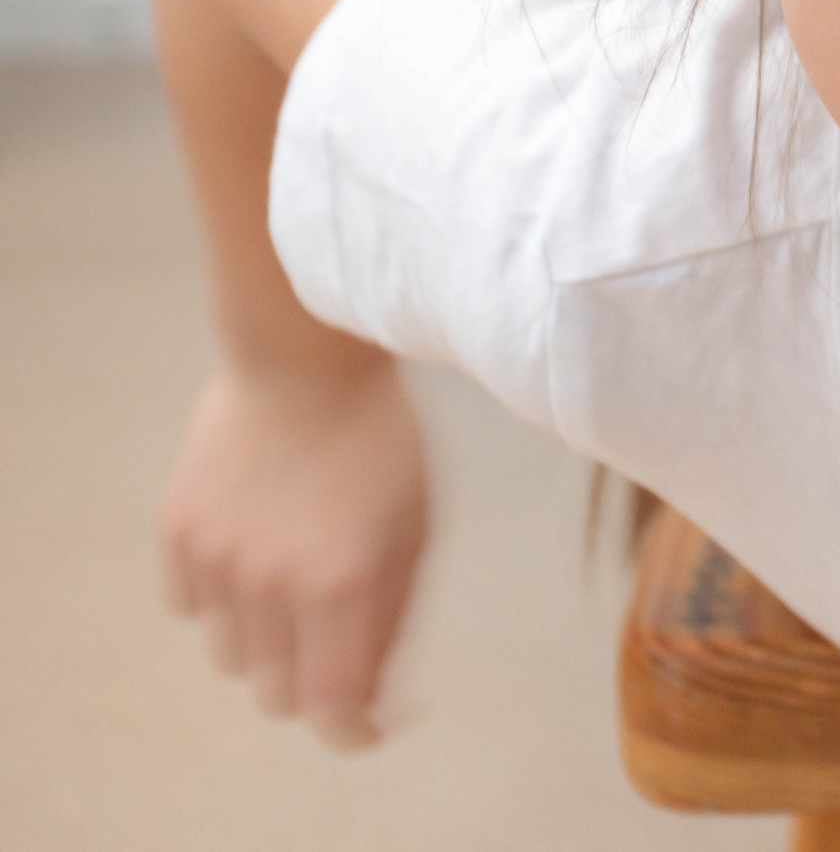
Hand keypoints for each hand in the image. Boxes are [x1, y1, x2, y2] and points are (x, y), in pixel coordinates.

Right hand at [159, 356, 428, 746]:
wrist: (303, 357)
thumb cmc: (380, 440)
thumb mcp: (417, 524)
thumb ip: (396, 614)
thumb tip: (377, 692)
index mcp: (343, 580)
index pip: (333, 704)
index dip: (354, 729)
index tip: (371, 725)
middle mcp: (272, 580)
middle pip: (277, 693)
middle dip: (313, 681)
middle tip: (340, 640)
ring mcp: (216, 557)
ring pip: (233, 658)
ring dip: (268, 642)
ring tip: (299, 580)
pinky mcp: (176, 533)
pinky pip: (195, 608)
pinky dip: (227, 600)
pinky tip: (258, 549)